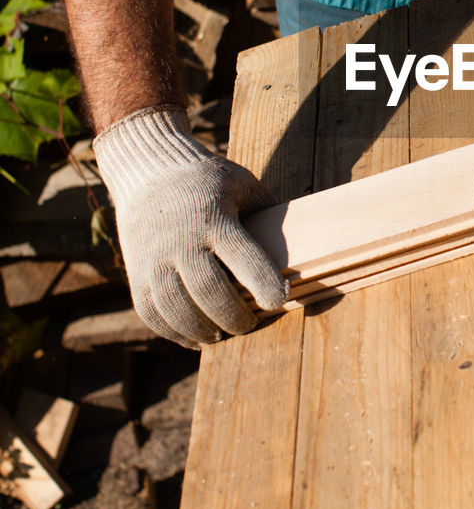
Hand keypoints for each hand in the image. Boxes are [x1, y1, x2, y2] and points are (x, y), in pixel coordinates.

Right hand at [94, 107, 288, 346]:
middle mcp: (180, 241)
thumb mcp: (241, 184)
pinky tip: (197, 336)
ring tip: (223, 333)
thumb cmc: (206, 182)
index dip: (263, 284)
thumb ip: (266, 213)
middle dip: (234, 317)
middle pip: (209, 292)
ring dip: (205, 331)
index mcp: (213, 217)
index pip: (242, 257)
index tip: (278, 301)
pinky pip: (153, 315)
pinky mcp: (135, 275)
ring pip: (178, 310)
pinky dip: (176, 333)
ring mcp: (152, 260)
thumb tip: (302, 242)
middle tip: (250, 325)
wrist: (147, 172)